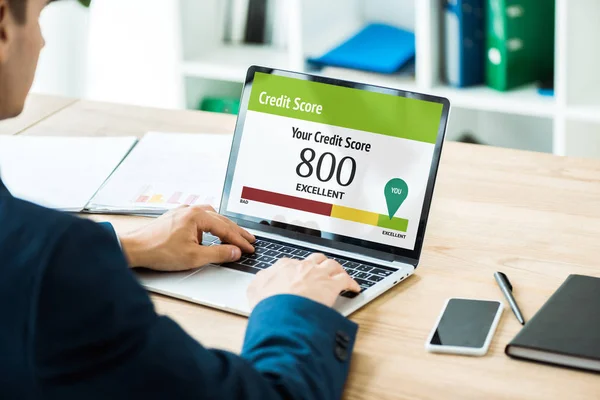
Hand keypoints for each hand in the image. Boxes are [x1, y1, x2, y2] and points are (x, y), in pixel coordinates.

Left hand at [120, 205, 254, 270]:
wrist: (133, 248)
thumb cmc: (158, 251)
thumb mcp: (193, 257)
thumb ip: (218, 254)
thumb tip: (235, 252)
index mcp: (197, 216)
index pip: (226, 228)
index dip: (240, 240)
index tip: (250, 248)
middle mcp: (191, 210)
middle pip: (221, 220)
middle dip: (236, 232)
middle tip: (250, 240)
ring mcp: (183, 212)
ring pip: (211, 217)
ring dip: (224, 227)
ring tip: (234, 236)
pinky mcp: (176, 218)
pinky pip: (200, 218)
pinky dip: (211, 225)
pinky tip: (211, 233)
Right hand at [247, 253, 360, 307]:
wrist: (282, 312)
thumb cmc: (269, 304)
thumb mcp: (254, 290)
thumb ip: (259, 281)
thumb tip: (261, 279)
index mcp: (284, 266)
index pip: (293, 263)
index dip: (298, 269)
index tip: (300, 274)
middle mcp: (303, 266)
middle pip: (316, 259)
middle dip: (320, 263)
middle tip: (322, 270)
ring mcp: (318, 274)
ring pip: (332, 265)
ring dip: (337, 269)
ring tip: (339, 275)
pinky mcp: (331, 285)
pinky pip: (345, 280)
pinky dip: (351, 283)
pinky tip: (354, 288)